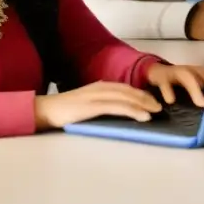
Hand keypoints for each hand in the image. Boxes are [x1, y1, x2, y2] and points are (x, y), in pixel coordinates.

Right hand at [33, 81, 162, 129]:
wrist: (44, 110)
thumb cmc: (64, 110)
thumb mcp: (87, 103)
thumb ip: (101, 103)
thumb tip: (116, 110)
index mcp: (100, 86)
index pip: (126, 88)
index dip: (141, 94)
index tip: (153, 101)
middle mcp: (101, 87)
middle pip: (130, 91)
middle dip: (147, 98)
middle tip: (160, 107)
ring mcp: (97, 95)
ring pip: (127, 97)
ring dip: (144, 104)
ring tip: (156, 111)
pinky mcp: (93, 106)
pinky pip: (118, 107)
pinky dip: (133, 110)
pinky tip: (143, 116)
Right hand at [145, 63, 203, 107]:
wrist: (155, 72)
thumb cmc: (178, 82)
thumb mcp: (192, 84)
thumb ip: (203, 92)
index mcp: (200, 72)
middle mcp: (191, 70)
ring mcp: (177, 72)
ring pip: (188, 78)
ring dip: (195, 90)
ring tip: (201, 103)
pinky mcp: (162, 77)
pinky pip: (165, 83)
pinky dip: (168, 91)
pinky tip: (171, 101)